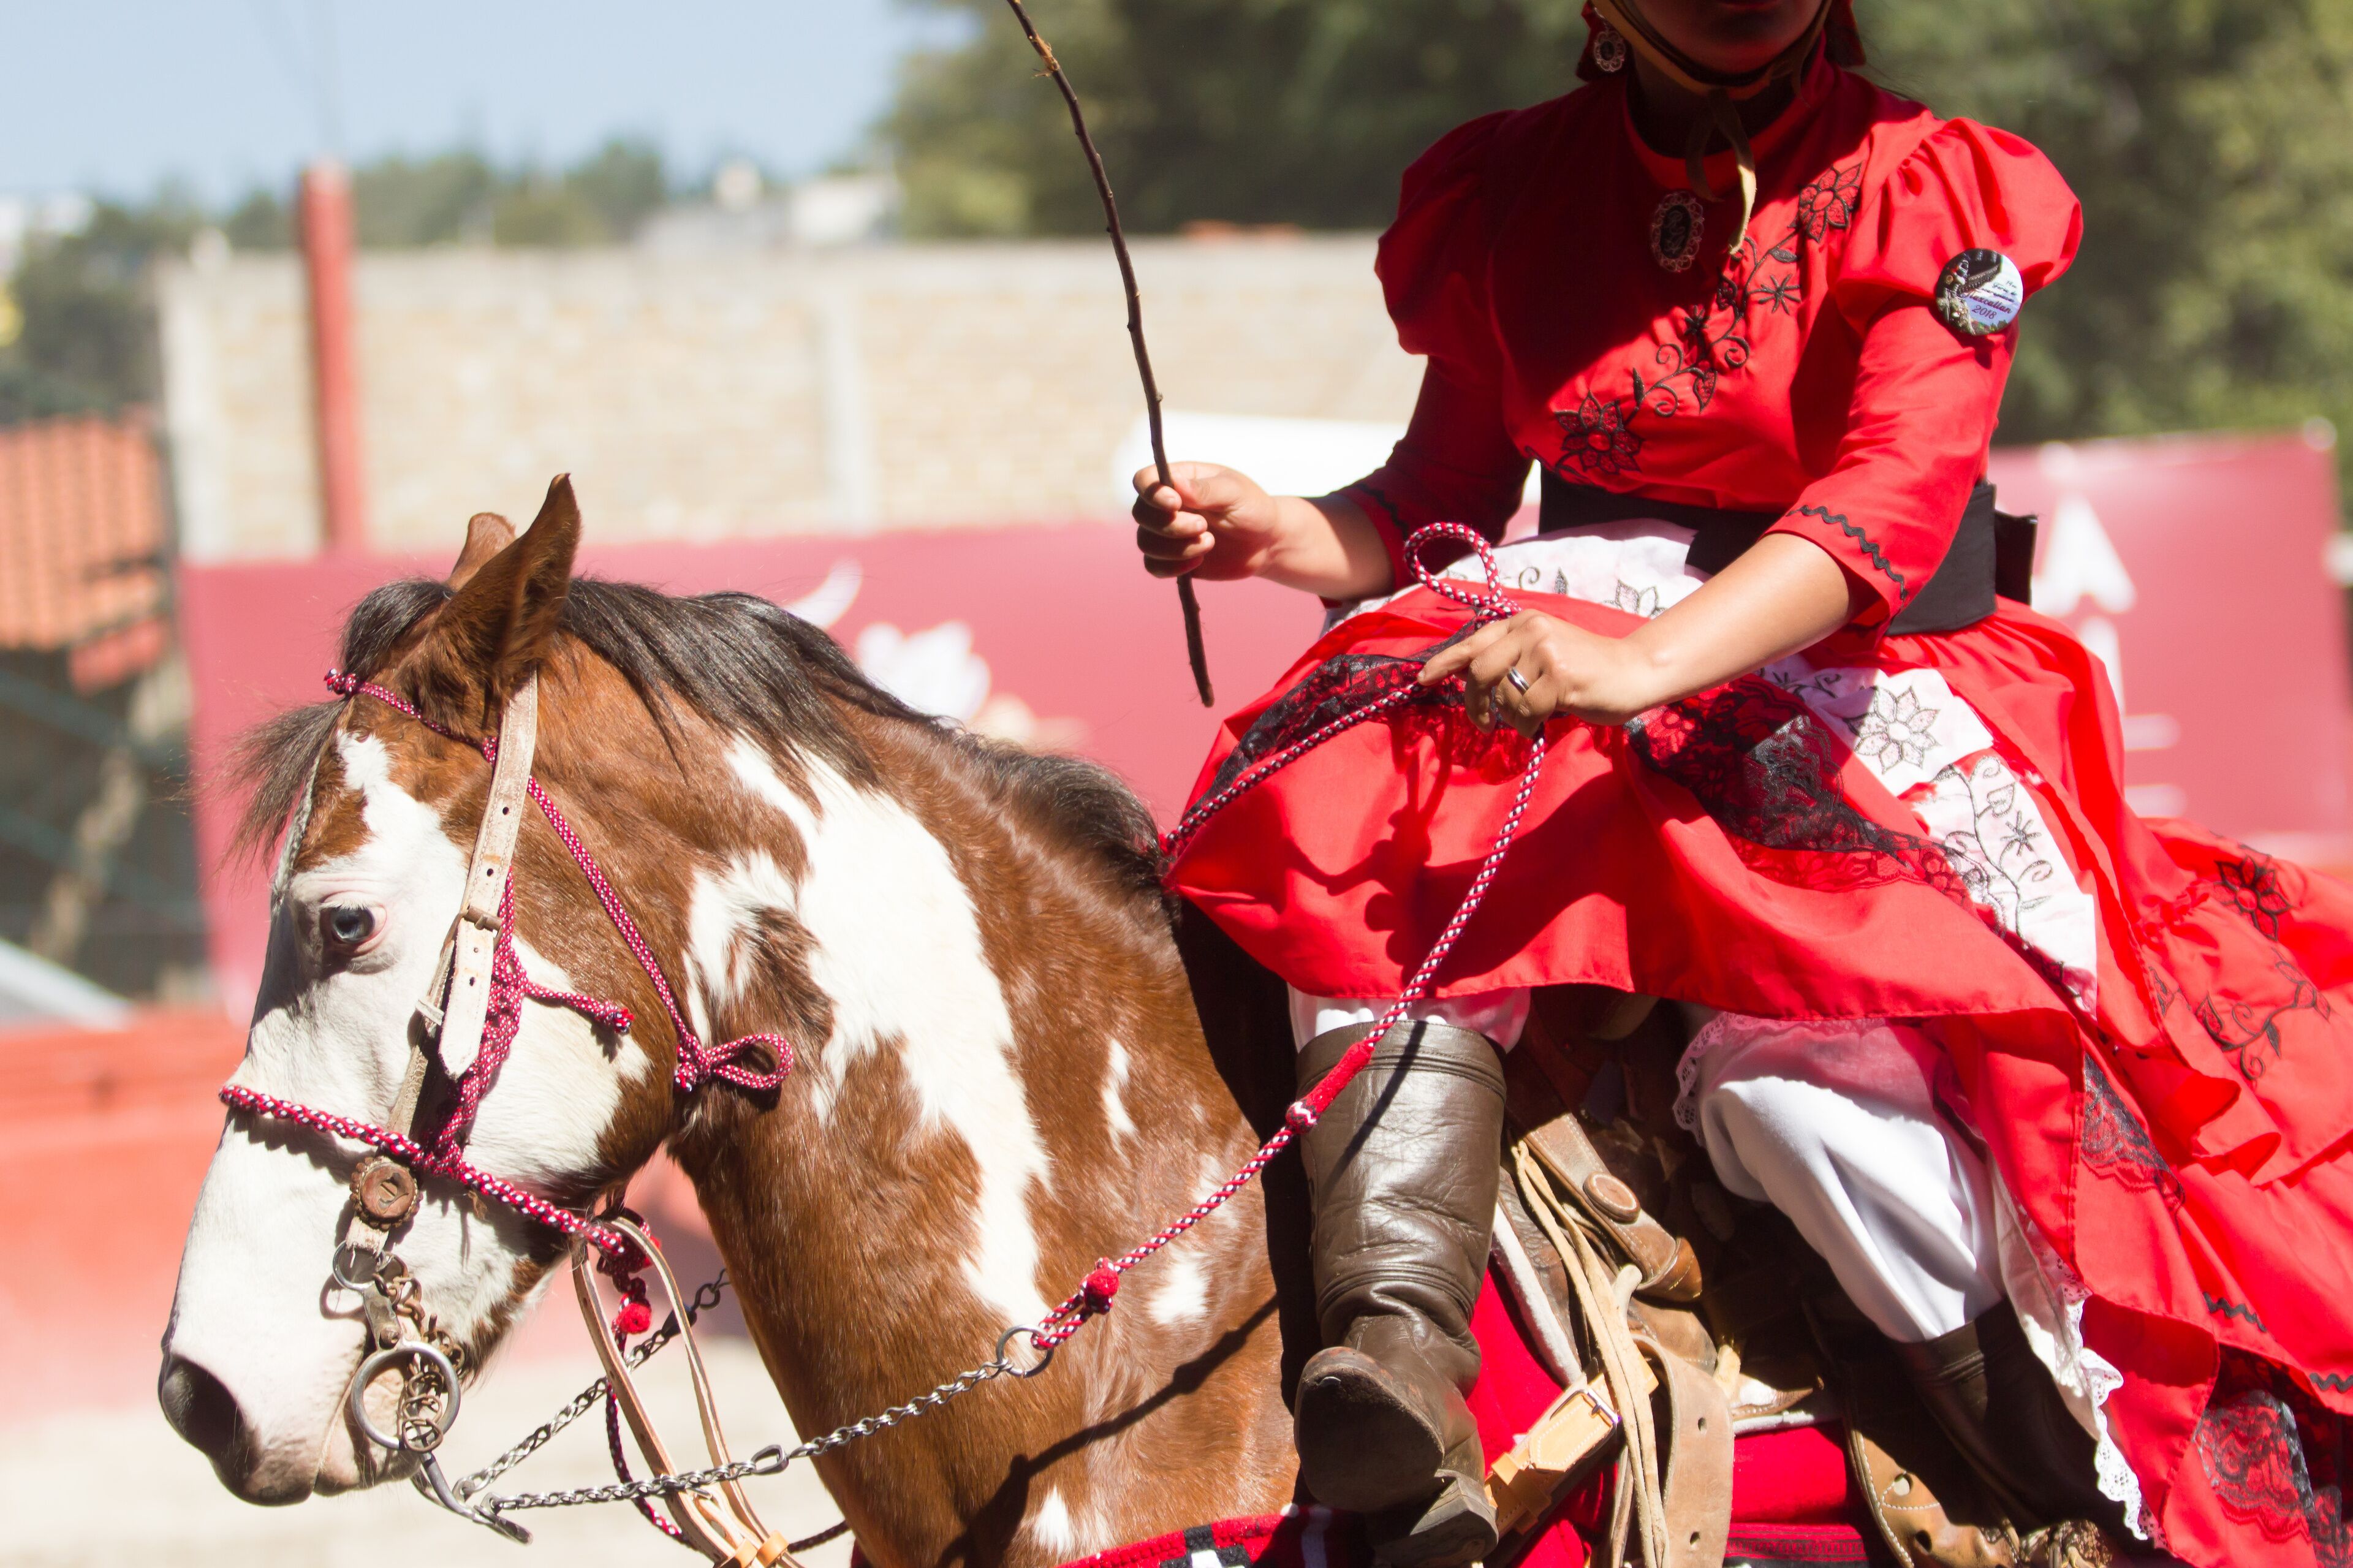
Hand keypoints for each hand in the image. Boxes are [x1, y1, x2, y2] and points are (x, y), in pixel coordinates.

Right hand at [1131, 463, 1283, 580]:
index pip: (1144, 480)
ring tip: (1209, 543)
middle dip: (1171, 525)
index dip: (1151, 493)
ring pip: (1145, 543)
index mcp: (1179, 479)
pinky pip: (1153, 566)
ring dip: (1176, 547)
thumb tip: (1174, 484)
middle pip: (1141, 514)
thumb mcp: (1234, 493)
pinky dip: (1172, 567)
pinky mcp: (1172, 559)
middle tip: (1204, 527)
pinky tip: (1198, 561)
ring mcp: (1166, 533)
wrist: (1266, 542)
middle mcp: (1166, 505)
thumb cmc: (1252, 508)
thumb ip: (1204, 489)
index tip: (1175, 503)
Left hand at [1417, 611, 1662, 733]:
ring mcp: (1545, 652)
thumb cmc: (1586, 670)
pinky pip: (1524, 712)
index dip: (1445, 662)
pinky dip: (1528, 726)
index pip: (1473, 642)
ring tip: (1534, 716)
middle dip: (1475, 703)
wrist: (1634, 672)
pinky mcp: (1559, 677)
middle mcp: (1531, 630)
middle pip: (1480, 672)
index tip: (1423, 679)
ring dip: (1513, 718)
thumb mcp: (1542, 654)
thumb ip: (1507, 660)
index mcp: (1523, 623)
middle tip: (1482, 725)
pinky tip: (1544, 721)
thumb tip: (1463, 677)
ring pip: (1504, 697)